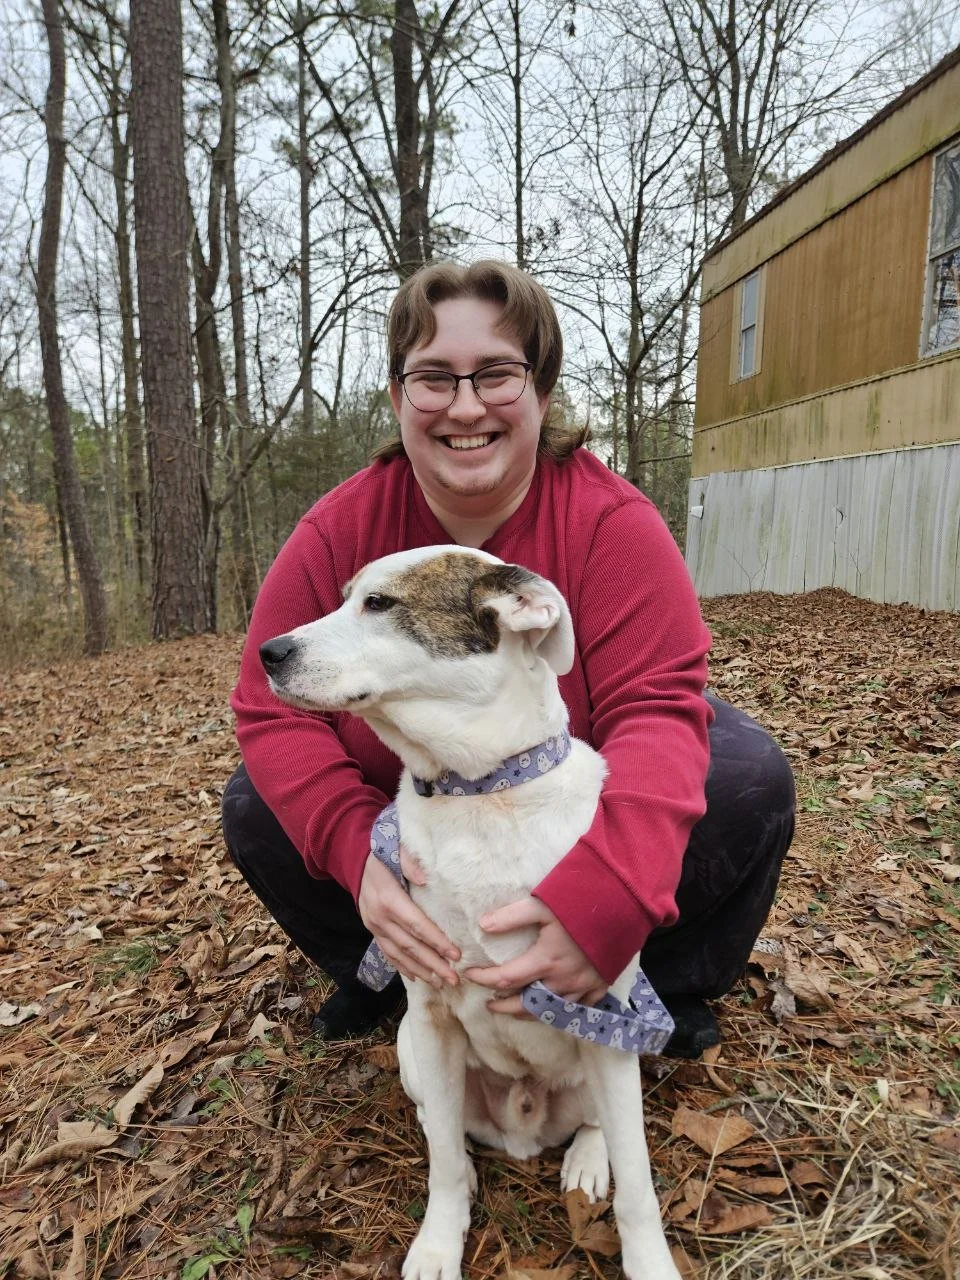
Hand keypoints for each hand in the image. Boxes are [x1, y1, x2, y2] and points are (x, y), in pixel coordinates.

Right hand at [358, 850, 459, 988]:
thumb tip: (425, 879)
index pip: (417, 925)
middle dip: (433, 964)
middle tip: (453, 979)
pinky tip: (416, 977)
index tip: (455, 955)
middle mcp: (381, 918)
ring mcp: (374, 927)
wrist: (353, 861)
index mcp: (390, 900)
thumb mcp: (395, 852)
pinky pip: (388, 953)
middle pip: (411, 946)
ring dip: (420, 970)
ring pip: (399, 954)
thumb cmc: (381, 856)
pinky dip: (402, 966)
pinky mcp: (372, 930)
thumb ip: (410, 864)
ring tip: (439, 983)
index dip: (437, 941)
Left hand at [464, 897, 607, 1016]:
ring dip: (528, 1012)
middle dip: (503, 1006)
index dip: (483, 978)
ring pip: (549, 1011)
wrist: (625, 909)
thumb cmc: (581, 904)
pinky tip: (551, 1008)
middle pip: (525, 1005)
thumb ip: (511, 916)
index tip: (469, 974)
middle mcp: (562, 980)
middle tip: (489, 1003)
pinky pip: (576, 1009)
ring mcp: (582, 987)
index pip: (504, 978)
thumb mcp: (542, 904)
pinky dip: (559, 1011)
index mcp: (545, 960)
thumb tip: (483, 925)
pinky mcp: (599, 987)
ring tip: (515, 1008)